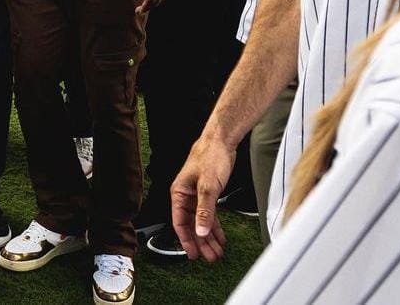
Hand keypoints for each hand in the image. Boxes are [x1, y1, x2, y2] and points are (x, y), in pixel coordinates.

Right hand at [171, 134, 233, 261]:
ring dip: (209, 237)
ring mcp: (196, 195)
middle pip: (191, 225)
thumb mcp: (208, 186)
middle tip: (210, 257)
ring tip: (217, 251)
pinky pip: (209, 215)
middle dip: (200, 242)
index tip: (193, 254)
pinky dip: (215, 227)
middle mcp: (185, 195)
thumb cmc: (209, 156)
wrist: (220, 141)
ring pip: (201, 222)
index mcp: (179, 193)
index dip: (186, 239)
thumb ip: (205, 210)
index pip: (179, 222)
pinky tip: (220, 237)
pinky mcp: (207, 193)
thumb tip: (201, 231)